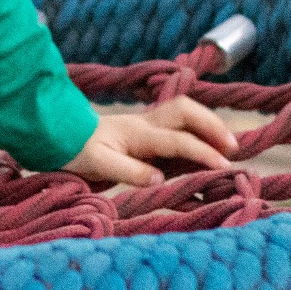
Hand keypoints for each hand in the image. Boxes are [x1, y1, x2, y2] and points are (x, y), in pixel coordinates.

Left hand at [60, 96, 238, 187]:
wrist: (56, 134)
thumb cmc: (76, 150)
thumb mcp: (97, 164)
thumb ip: (129, 171)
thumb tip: (160, 178)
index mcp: (136, 133)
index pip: (178, 140)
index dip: (202, 152)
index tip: (224, 167)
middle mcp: (144, 122)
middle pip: (186, 111)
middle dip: (213, 125)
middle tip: (233, 148)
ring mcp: (144, 122)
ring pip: (183, 110)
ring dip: (207, 122)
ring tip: (228, 143)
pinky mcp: (143, 128)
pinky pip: (176, 121)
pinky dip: (196, 126)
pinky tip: (207, 140)